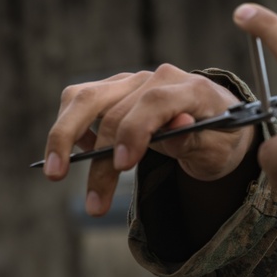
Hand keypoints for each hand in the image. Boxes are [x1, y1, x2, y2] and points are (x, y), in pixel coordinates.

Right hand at [42, 65, 254, 215]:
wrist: (217, 124)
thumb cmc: (219, 139)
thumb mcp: (219, 149)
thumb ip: (196, 139)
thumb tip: (175, 126)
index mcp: (194, 89)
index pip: (156, 101)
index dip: (135, 131)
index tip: (123, 166)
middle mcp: (160, 78)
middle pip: (114, 106)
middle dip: (98, 157)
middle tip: (90, 199)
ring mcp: (135, 81)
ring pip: (86, 98)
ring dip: (66, 138)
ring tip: (57, 174)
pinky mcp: (115, 88)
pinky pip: (80, 100)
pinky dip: (71, 126)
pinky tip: (82, 154)